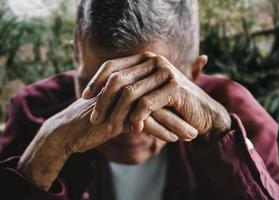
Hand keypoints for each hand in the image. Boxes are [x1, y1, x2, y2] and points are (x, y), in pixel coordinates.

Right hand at [17, 96, 192, 190]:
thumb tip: (154, 113)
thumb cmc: (95, 121)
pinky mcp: (115, 115)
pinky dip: (160, 131)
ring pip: (155, 111)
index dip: (175, 104)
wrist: (69, 131)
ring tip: (192, 135)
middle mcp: (126, 89)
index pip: (157, 92)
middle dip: (181, 114)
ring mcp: (120, 101)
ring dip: (175, 124)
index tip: (191, 115)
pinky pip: (143, 123)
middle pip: (160, 99)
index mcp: (128, 84)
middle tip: (198, 124)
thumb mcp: (117, 112)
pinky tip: (173, 139)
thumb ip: (135, 108)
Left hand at [83, 52, 230, 140]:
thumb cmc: (172, 106)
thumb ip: (129, 89)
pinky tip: (133, 130)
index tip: (84, 97)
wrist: (203, 114)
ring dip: (117, 114)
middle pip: (117, 79)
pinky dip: (137, 118)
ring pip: (130, 93)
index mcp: (146, 59)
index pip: (112, 65)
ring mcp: (165, 72)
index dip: (95, 81)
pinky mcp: (174, 87)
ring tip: (109, 129)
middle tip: (94, 119)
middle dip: (102, 101)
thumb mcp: (148, 94)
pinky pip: (147, 104)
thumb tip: (97, 95)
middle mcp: (154, 61)